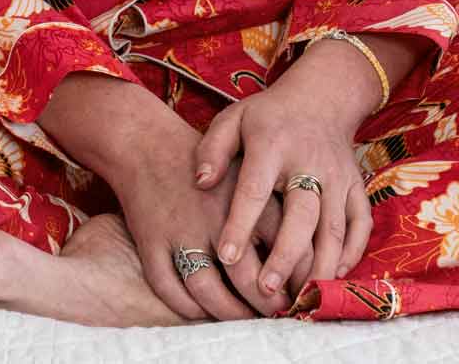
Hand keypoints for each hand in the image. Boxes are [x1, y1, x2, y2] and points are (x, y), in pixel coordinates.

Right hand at [109, 107, 298, 320]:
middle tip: (278, 312)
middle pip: (244, 274)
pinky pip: (168, 287)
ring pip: (206, 287)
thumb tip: (309, 251)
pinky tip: (203, 310)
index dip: (295, 275)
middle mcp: (212, 212)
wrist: (149, 141)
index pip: (280, 242)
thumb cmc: (211, 165)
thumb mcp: (249, 169)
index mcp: (243, 189)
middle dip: (265, 301)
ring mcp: (179, 228)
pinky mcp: (151, 240)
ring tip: (245, 317)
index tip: (304, 290)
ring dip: (228, 311)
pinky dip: (186, 306)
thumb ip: (277, 206)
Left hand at [192, 70, 371, 301]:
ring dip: (319, 267)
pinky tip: (331, 276)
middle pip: (302, 215)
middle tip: (265, 291)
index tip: (226, 257)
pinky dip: (350, 254)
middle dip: (285, 256)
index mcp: (272, 145)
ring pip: (334, 228)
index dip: (240, 224)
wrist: (322, 97)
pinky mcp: (356, 186)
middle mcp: (309, 162)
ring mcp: (337, 176)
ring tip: (298, 299)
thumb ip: (213, 149)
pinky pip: (360, 225)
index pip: (255, 189)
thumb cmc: (268, 117)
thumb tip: (200, 182)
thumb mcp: (234, 119)